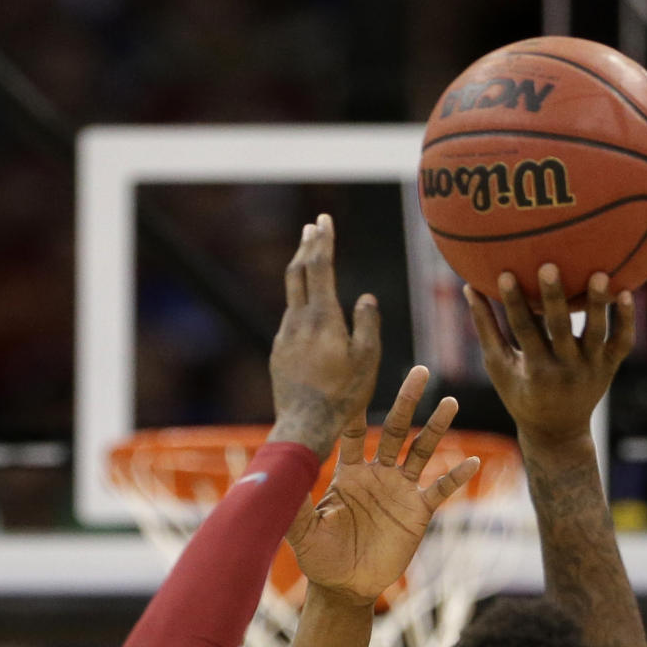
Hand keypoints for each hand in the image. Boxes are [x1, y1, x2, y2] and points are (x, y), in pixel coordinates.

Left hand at [268, 214, 380, 459]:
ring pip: (292, 297)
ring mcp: (284, 337)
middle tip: (311, 227)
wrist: (304, 426)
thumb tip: (366, 298)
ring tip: (309, 262)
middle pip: (297, 273)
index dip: (322, 240)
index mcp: (322, 318)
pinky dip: (299, 306)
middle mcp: (298, 322)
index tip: (323, 219)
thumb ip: (367, 324)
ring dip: (301, 275)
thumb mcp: (367, 360)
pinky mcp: (278, 353)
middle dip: (305, 246)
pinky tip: (306, 311)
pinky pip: (290, 322)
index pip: (319, 266)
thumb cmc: (343, 396)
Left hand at [285, 365, 479, 606]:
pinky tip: (470, 462)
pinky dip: (456, 476)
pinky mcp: (418, 511)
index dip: (360, 410)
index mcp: (349, 473)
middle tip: (419, 372)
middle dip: (407, 402)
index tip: (363, 382)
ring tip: (450, 403)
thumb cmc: (319, 558)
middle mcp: (377, 474)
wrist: (345, 587)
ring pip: (422, 451)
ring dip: (436, 428)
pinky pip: (440, 489)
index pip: (356, 433)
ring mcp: (400, 490)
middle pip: (396, 430)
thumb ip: (295, 506)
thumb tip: (275, 481)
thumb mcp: (303, 532)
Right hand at [466, 264, 634, 454]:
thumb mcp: (500, 367)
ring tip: (600, 273)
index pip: (523, 332)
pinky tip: (626, 291)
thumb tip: (468, 287)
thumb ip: (486, 328)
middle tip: (549, 267)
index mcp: (535, 370)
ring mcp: (591, 368)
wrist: (558, 431)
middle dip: (555, 299)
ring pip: (597, 334)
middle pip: (560, 330)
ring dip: (598, 305)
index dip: (514, 303)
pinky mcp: (610, 366)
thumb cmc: (521, 394)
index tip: (506, 273)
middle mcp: (565, 369)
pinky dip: (627, 319)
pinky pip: (623, 341)